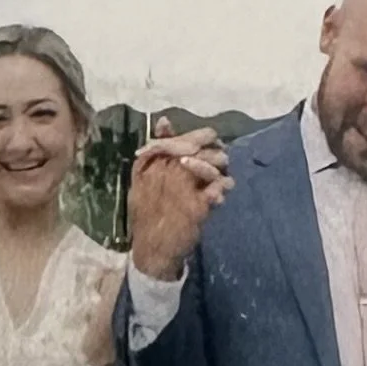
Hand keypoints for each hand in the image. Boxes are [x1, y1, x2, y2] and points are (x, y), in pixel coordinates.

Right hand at [128, 119, 232, 279]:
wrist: (152, 247)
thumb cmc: (148, 209)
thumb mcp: (144, 175)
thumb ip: (156, 146)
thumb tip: (164, 119)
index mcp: (159, 158)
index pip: (194, 137)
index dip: (206, 140)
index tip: (209, 149)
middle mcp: (171, 167)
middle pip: (210, 148)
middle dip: (218, 156)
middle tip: (219, 166)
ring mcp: (185, 186)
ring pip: (216, 166)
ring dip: (222, 173)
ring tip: (222, 182)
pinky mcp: (197, 205)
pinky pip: (218, 188)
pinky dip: (221, 191)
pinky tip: (219, 198)